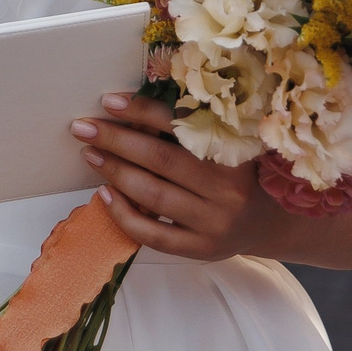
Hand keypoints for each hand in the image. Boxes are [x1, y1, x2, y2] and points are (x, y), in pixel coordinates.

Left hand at [73, 92, 285, 262]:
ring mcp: (214, 223)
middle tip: (83, 126)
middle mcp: (227, 189)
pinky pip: (153, 235)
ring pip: (153, 195)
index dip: (142, 111)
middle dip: (116, 139)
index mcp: (235, 152)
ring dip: (115, 171)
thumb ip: (194, 127)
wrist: (268, 223)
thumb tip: (133, 103)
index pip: (180, 125)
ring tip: (90, 154)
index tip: (108, 101)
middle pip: (160, 159)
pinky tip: (104, 195)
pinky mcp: (201, 249)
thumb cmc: (238, 173)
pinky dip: (124, 214)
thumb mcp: (229, 144)